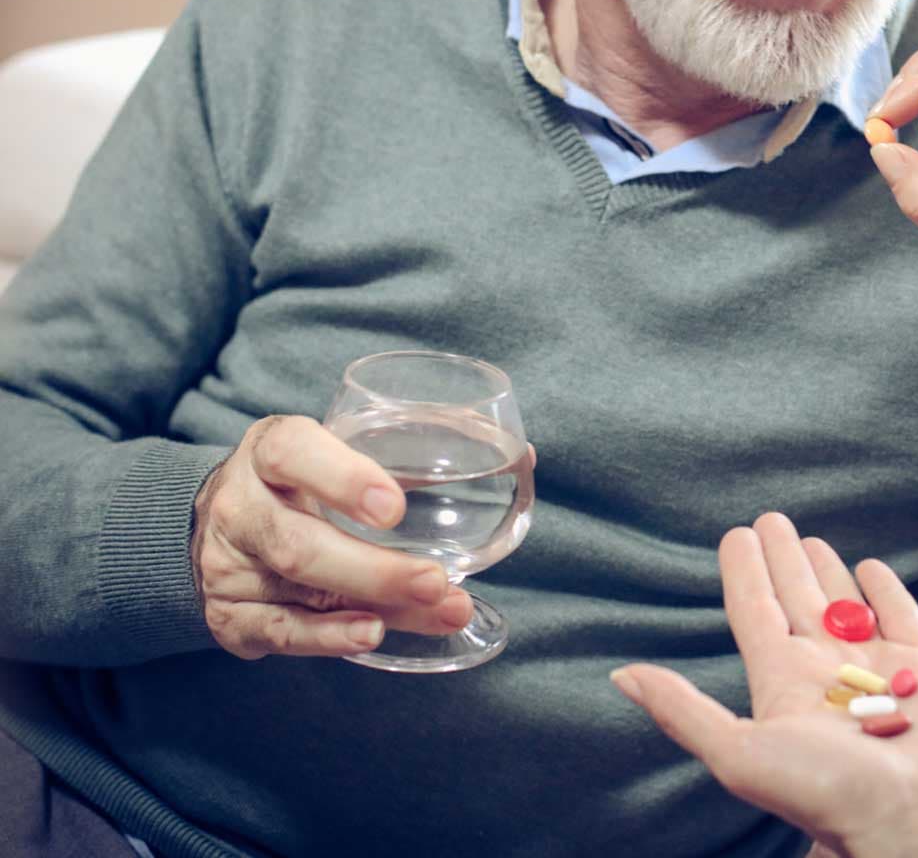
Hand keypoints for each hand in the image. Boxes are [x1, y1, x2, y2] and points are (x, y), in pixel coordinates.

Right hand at [192, 414, 474, 659]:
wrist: (224, 517)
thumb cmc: (304, 479)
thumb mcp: (337, 447)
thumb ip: (412, 453)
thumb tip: (527, 457)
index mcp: (269, 449)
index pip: (294, 452)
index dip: (342, 478)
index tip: (394, 507)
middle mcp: (239, 506)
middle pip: (299, 543)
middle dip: (375, 570)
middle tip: (437, 582)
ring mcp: (227, 565)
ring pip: (300, 592)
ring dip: (375, 606)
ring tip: (438, 610)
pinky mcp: (228, 615)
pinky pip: (281, 632)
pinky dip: (329, 637)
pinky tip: (372, 634)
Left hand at [613, 513, 917, 857]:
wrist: (913, 818)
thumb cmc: (826, 792)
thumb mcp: (738, 752)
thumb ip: (682, 710)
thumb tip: (621, 676)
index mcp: (782, 683)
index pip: (755, 612)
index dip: (743, 573)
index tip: (735, 535)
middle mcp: (826, 670)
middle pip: (797, 599)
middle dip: (782, 561)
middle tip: (771, 519)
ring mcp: (876, 667)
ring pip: (844, 605)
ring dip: (826, 572)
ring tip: (811, 541)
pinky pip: (899, 616)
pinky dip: (885, 590)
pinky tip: (870, 568)